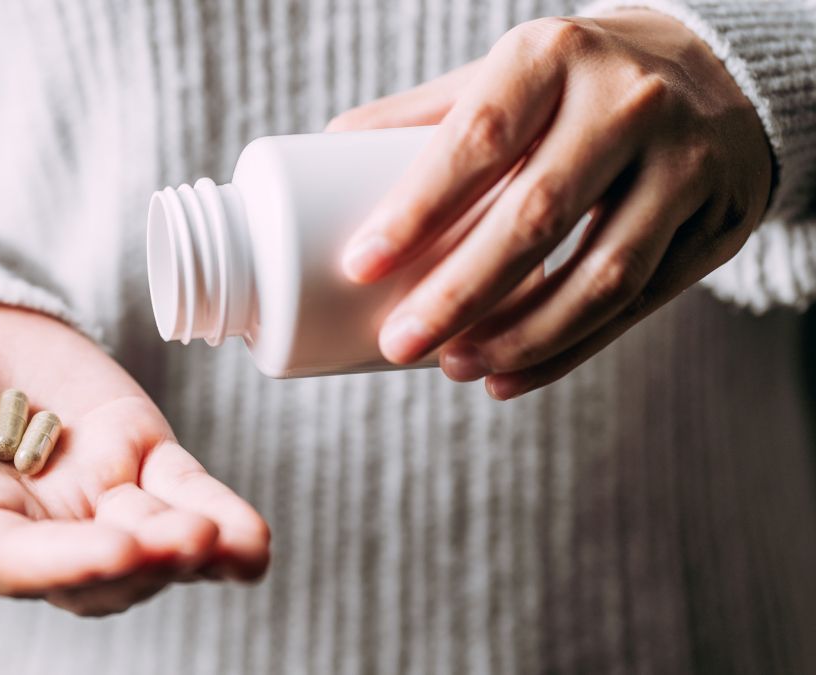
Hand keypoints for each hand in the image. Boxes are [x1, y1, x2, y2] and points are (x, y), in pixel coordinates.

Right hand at [0, 304, 269, 615]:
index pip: (20, 565)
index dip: (70, 564)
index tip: (118, 550)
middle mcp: (35, 531)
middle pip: (98, 570)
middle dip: (146, 560)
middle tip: (189, 540)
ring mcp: (92, 495)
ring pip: (150, 541)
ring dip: (192, 548)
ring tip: (227, 540)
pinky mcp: (136, 453)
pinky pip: (183, 493)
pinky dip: (220, 516)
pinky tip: (250, 541)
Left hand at [329, 10, 770, 398]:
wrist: (714, 70)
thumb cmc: (572, 81)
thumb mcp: (504, 73)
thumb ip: (422, 115)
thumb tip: (320, 146)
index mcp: (553, 55)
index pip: (477, 138)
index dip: (416, 209)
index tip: (359, 266)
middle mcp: (628, 102)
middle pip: (536, 216)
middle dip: (459, 295)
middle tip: (399, 343)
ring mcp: (684, 163)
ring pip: (599, 275)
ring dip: (519, 337)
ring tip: (454, 366)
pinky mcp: (715, 224)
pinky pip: (639, 305)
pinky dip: (569, 352)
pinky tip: (511, 377)